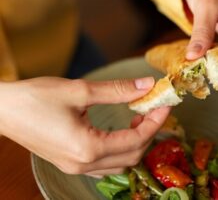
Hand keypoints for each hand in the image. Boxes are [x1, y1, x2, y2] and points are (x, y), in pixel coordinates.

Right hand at [0, 77, 169, 177]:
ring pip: (121, 163)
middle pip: (132, 155)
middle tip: (154, 108)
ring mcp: (76, 167)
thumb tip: (147, 85)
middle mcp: (84, 164)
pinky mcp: (71, 163)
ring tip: (139, 117)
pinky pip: (106, 165)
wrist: (2, 109)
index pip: (136, 139)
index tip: (165, 103)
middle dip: (149, 131)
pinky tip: (121, 131)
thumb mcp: (80, 90)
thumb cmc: (35, 98)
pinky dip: (121, 149)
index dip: (155, 121)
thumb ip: (118, 90)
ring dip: (136, 142)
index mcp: (87, 148)